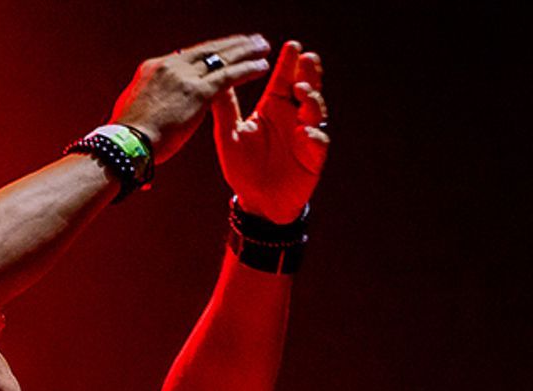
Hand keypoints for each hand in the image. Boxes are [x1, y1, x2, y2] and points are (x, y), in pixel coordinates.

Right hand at [110, 35, 274, 163]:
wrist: (125, 144)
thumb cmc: (126, 138)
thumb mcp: (133, 110)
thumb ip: (148, 103)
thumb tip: (149, 109)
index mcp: (153, 68)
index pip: (187, 55)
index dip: (208, 53)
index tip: (222, 51)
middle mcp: (170, 66)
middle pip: (207, 50)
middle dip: (231, 44)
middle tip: (250, 39)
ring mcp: (184, 77)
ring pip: (222, 58)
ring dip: (245, 51)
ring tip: (262, 46)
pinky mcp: (198, 92)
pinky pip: (229, 76)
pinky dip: (248, 69)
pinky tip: (262, 66)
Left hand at [212, 40, 328, 222]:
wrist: (256, 202)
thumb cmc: (243, 168)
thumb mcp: (229, 136)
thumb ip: (225, 109)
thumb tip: (215, 80)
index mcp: (273, 108)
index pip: (283, 80)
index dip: (289, 63)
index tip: (292, 46)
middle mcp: (292, 117)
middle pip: (306, 88)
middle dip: (309, 73)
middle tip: (308, 58)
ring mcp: (305, 134)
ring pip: (315, 111)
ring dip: (312, 100)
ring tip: (303, 91)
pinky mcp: (312, 156)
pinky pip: (317, 142)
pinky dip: (314, 135)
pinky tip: (307, 131)